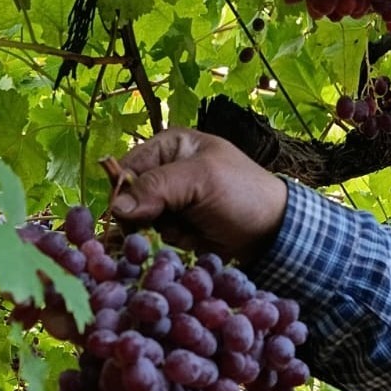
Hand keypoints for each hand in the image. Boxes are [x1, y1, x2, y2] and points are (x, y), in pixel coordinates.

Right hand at [111, 128, 287, 264]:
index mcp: (169, 146)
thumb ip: (158, 187)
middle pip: (130, 199)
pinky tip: (189, 241)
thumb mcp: (202, 180)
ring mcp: (171, 202)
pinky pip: (156, 239)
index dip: (124, 192)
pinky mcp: (177, 228)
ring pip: (141, 223)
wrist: (274, 232)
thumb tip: (116, 206)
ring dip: (158, 234)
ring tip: (187, 232)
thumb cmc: (244, 194)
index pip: (127, 168)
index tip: (134, 215)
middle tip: (166, 225)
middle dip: (144, 217)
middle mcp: (166, 172)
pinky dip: (168, 244)